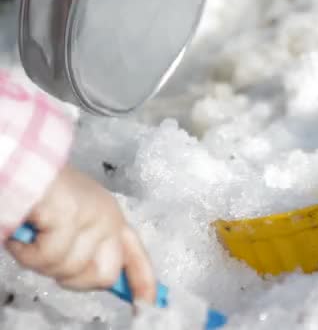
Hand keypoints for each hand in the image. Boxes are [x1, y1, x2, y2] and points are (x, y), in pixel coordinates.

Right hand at [6, 165, 155, 303]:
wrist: (21, 162)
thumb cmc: (42, 192)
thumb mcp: (73, 219)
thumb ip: (89, 246)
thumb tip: (104, 281)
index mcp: (111, 217)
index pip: (135, 254)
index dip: (143, 282)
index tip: (146, 303)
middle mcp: (108, 217)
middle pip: (104, 275)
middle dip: (74, 279)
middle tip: (50, 260)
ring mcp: (91, 216)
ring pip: (68, 269)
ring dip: (40, 261)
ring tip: (31, 237)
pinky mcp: (69, 216)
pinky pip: (46, 257)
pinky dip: (25, 252)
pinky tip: (22, 234)